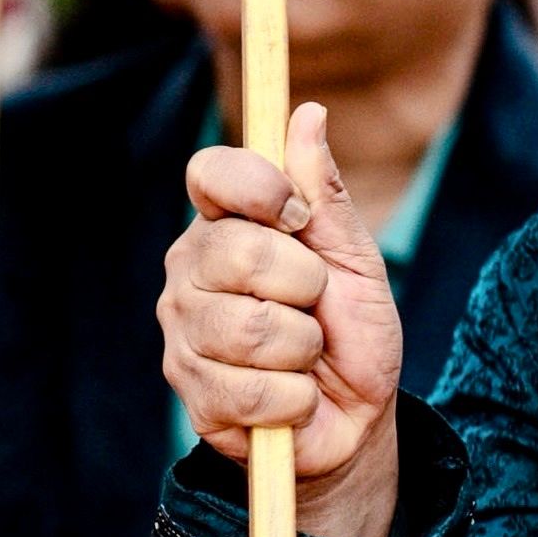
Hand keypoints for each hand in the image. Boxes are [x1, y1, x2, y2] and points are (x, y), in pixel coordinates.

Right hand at [162, 103, 407, 536]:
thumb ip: (324, 194)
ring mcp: (183, 336)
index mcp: (223, 227)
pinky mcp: (192, 397)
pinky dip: (294, 400)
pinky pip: (252, 390)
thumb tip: (307, 114)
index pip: (210, 173)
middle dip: (303, 285)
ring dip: (304, 350)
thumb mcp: (354, 259)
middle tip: (314, 307)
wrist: (353, 422)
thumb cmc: (351, 333)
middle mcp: (189, 274)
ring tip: (305, 359)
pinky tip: (291, 400)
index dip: (257, 186)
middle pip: (238, 252)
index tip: (296, 216)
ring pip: (251, 328)